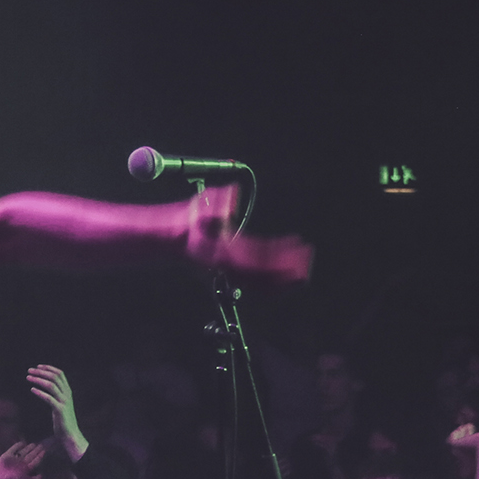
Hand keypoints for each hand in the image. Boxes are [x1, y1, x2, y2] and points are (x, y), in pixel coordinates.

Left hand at [27, 364, 88, 461]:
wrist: (70, 434)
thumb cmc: (63, 420)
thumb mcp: (61, 404)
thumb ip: (56, 395)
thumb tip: (45, 386)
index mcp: (68, 391)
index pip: (60, 374)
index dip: (49, 368)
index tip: (38, 366)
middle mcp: (67, 394)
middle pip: (54, 377)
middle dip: (41, 372)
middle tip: (29, 370)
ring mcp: (64, 402)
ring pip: (51, 385)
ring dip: (38, 379)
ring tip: (28, 378)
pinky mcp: (60, 410)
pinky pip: (49, 398)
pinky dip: (40, 393)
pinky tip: (32, 390)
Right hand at [186, 182, 312, 283]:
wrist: (172, 238)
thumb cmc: (188, 220)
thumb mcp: (200, 206)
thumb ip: (216, 203)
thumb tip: (233, 196)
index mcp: (224, 253)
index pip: (255, 260)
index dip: (276, 258)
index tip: (293, 251)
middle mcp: (230, 267)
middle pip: (262, 276)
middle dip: (285, 272)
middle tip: (306, 265)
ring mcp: (232, 272)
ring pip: (261, 282)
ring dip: (282, 279)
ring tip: (303, 270)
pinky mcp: (234, 271)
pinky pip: (256, 282)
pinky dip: (273, 280)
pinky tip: (286, 273)